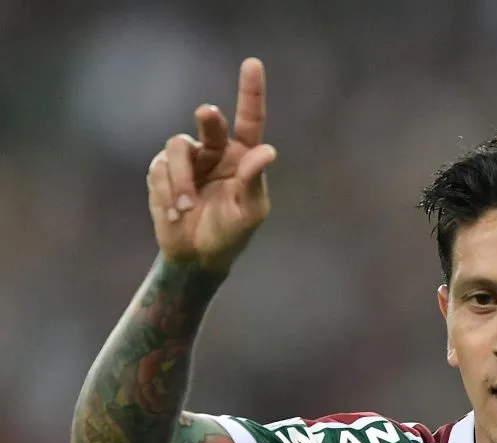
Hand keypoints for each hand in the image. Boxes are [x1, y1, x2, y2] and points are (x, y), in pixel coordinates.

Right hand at [146, 57, 276, 271]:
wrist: (197, 256)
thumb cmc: (232, 233)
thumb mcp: (250, 212)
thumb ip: (255, 181)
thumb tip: (267, 152)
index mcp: (243, 156)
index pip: (249, 119)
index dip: (250, 91)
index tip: (253, 63)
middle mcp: (215, 151)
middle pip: (209, 123)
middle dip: (208, 119)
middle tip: (207, 113)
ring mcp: (187, 160)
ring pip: (177, 147)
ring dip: (182, 179)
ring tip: (187, 207)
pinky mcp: (162, 172)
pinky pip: (159, 170)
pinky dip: (167, 192)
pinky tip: (175, 214)